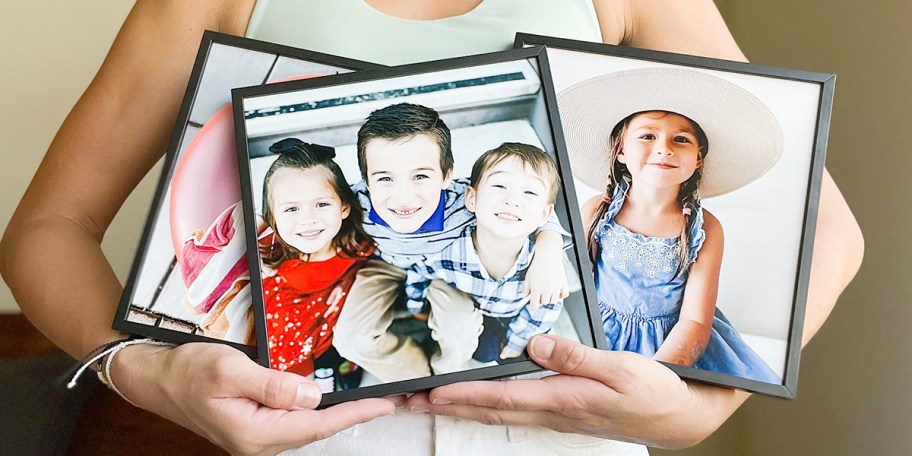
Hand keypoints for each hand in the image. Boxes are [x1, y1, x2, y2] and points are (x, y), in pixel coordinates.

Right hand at [112, 342, 396, 455]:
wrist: (156, 378)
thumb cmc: (187, 372)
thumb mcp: (231, 371)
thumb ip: (275, 385)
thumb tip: (315, 395)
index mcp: (255, 434)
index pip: (317, 425)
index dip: (354, 413)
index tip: (384, 404)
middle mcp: (258, 443)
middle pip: (316, 429)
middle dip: (352, 414)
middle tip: (386, 399)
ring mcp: (255, 438)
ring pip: (305, 426)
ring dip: (335, 413)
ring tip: (365, 399)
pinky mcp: (253, 427)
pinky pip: (292, 421)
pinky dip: (314, 410)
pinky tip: (327, 400)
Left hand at [407, 334, 747, 448]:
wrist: (679, 419)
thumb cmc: (653, 395)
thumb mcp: (621, 370)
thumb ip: (577, 357)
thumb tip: (536, 343)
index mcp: (561, 401)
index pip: (499, 398)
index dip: (460, 395)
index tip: (427, 392)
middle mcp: (551, 411)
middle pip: (485, 410)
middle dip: (442, 405)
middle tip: (405, 400)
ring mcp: (554, 414)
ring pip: (494, 413)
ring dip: (457, 406)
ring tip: (425, 399)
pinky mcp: (560, 411)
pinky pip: (511, 410)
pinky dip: (484, 404)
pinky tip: (474, 399)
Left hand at [522, 237, 568, 310]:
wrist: (548, 255)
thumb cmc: (537, 265)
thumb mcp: (528, 277)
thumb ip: (525, 288)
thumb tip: (524, 296)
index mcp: (536, 289)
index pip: (534, 306)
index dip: (533, 307)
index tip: (533, 306)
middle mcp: (547, 290)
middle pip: (544, 303)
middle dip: (541, 299)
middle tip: (540, 292)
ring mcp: (556, 287)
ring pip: (554, 300)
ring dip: (550, 297)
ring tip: (547, 291)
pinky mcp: (563, 283)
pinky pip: (564, 295)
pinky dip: (561, 295)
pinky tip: (557, 290)